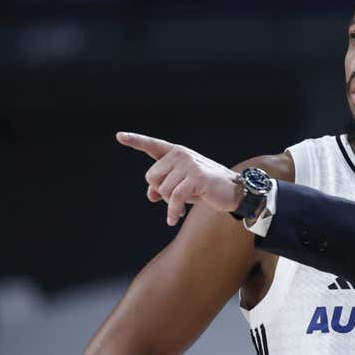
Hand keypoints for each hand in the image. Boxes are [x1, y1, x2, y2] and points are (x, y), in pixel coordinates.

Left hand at [116, 132, 242, 225]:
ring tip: (181, 206)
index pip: (152, 145)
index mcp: (176, 153)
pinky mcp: (195, 178)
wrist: (234, 192)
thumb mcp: (181, 187)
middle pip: (151, 177)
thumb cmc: (206, 188)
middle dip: (160, 192)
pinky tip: (174, 219)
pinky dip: (172, 211)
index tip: (120, 136)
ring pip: (162, 190)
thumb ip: (163, 186)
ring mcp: (188, 165)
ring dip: (169, 204)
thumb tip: (150, 195)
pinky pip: (174, 198)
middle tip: (175, 199)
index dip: (135, 140)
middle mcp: (181, 154)